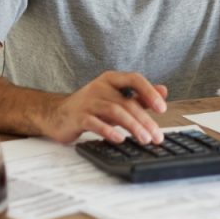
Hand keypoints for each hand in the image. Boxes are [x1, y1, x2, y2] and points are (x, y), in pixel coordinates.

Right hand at [45, 71, 167, 144]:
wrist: (56, 114)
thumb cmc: (91, 107)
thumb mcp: (116, 99)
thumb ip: (139, 96)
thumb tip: (164, 91)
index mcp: (111, 80)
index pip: (134, 79)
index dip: (150, 92)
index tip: (162, 108)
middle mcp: (99, 87)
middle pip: (127, 102)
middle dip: (145, 120)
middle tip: (157, 136)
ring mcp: (88, 101)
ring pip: (115, 111)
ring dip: (132, 126)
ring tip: (144, 139)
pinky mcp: (77, 117)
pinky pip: (95, 123)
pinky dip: (109, 131)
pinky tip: (120, 139)